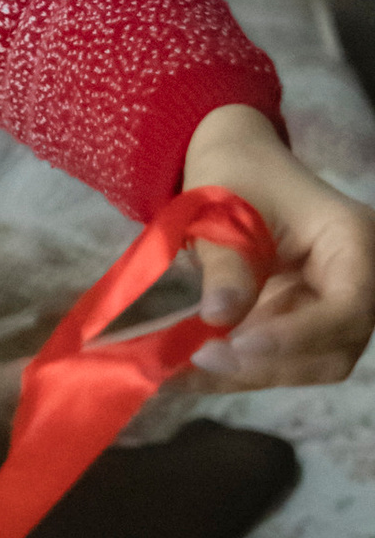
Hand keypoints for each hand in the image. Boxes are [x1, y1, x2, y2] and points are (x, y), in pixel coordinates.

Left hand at [180, 105, 374, 388]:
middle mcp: (356, 281)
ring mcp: (329, 306)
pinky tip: (184, 374)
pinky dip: (235, 368)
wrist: (232, 162)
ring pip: (306, 364)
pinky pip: (278, 359)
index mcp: (354, 242)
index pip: (347, 307)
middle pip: (332, 347)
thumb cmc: (236, 172)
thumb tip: (220, 317)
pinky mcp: (300, 322)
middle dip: (268, 363)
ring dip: (247, 374)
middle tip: (201, 358)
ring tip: (182, 372)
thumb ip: (227, 263)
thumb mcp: (224, 208)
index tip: (238, 344)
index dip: (298, 335)